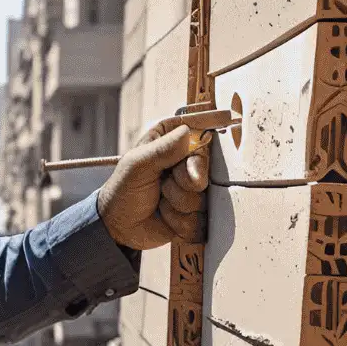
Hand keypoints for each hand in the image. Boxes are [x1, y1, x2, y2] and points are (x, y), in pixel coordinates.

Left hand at [96, 120, 208, 250]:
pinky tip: (165, 217)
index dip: (210, 121)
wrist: (119, 228)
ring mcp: (191, 189)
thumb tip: (188, 132)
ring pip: (202, 193)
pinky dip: (179, 220)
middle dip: (186, 176)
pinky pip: (200, 217)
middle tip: (167, 183)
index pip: (193, 127)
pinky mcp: (195, 214)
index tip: (227, 117)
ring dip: (177, 201)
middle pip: (204, 163)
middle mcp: (183, 163)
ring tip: (159, 202)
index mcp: (167, 143)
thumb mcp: (136, 166)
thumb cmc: (123, 191)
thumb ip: (162, 149)